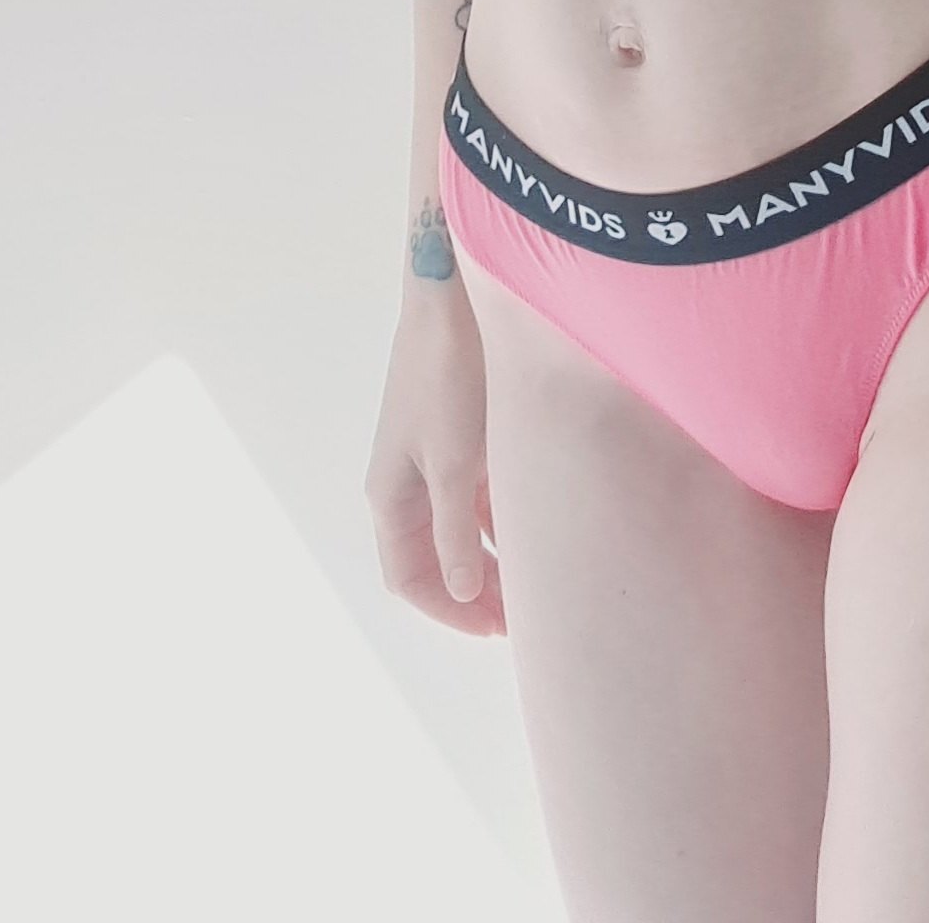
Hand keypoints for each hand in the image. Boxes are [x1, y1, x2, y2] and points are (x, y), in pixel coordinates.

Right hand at [364, 281, 505, 636]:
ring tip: (537, 579)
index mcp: (391, 494)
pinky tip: (537, 526)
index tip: (496, 631)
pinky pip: (478, 491)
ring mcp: (434, 455)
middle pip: (435, 558)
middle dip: (475, 590)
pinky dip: (502, 516)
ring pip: (460, 526)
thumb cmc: (449, 377)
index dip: (449, 610)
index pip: (409, 578)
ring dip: (492, 554)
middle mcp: (408, 480)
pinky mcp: (462, 430)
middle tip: (525, 616)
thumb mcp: (455, 462)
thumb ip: (455, 531)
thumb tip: (461, 590)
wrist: (456, 297)